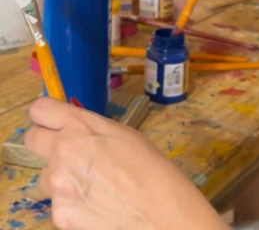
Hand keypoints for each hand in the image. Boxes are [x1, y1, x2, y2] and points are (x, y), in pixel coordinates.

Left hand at [24, 98, 225, 229]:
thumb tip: (75, 132)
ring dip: (62, 178)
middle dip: (46, 143)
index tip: (52, 121)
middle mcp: (63, 151)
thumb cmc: (151, 169)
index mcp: (81, 127)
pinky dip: (73, 204)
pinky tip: (97, 205)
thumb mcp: (124, 135)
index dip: (47, 116)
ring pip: (46, 175)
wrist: (160, 210)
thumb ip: (92, 131)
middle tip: (68, 154)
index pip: (41, 109)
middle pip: (32, 139)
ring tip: (94, 186)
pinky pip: (58, 202)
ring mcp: (57, 184)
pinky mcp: (58, 212)